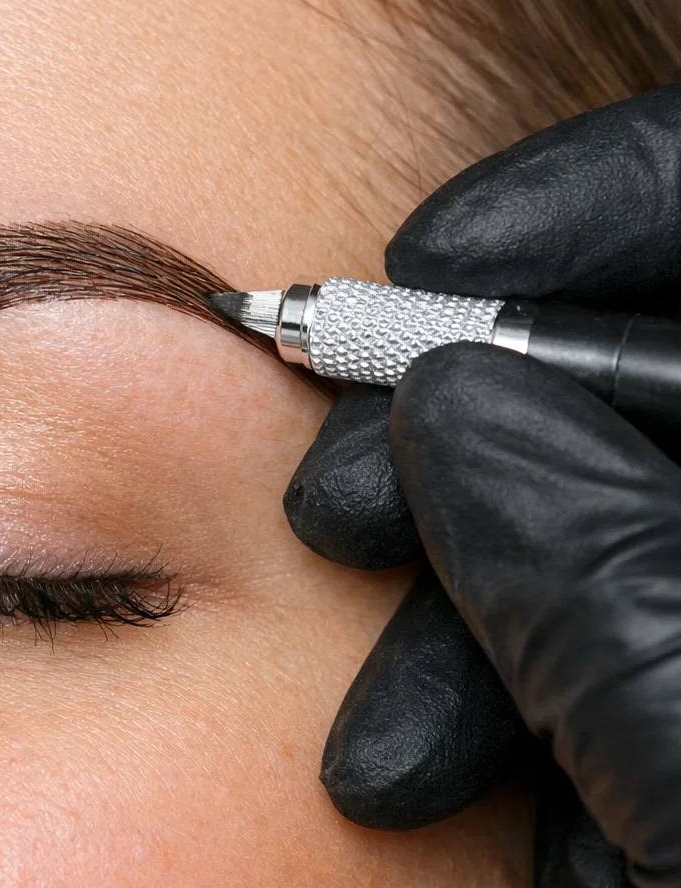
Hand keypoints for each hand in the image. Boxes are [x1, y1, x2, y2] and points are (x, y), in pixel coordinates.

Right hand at [288, 84, 680, 886]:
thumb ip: (622, 590)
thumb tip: (456, 423)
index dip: (606, 203)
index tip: (437, 254)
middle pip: (664, 386)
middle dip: (481, 439)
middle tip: (342, 508)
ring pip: (624, 526)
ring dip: (480, 617)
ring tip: (390, 745)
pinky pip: (631, 637)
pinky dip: (540, 701)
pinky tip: (465, 788)